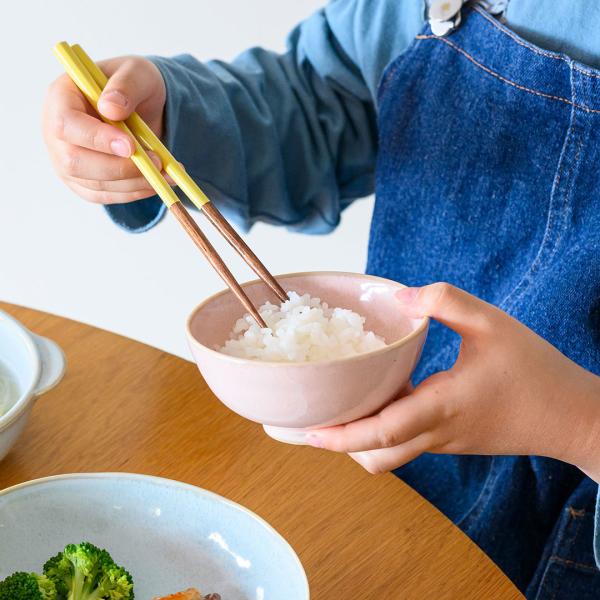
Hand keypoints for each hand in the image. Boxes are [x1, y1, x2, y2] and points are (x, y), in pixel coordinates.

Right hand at [43, 56, 166, 203]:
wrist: (139, 106)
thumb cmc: (131, 86)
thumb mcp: (136, 72)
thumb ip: (126, 85)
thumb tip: (111, 108)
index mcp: (61, 98)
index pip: (66, 124)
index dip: (97, 138)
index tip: (130, 146)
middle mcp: (56, 134)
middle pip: (75, 162)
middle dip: (120, 168)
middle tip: (157, 162)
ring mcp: (67, 162)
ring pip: (96, 184)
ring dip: (135, 183)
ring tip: (168, 172)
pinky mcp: (84, 183)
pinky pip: (107, 196)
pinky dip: (135, 192)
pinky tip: (158, 182)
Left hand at [307, 283, 599, 479]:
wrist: (574, 417)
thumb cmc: (536, 371)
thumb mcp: (494, 324)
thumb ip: (446, 302)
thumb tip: (400, 297)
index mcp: (442, 407)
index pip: (381, 433)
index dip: (340, 436)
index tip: (308, 430)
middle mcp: (437, 433)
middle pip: (376, 456)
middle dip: (340, 443)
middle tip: (314, 418)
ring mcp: (444, 442)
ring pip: (390, 454)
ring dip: (361, 437)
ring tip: (341, 405)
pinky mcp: (451, 441)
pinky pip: (407, 442)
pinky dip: (384, 428)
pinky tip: (382, 396)